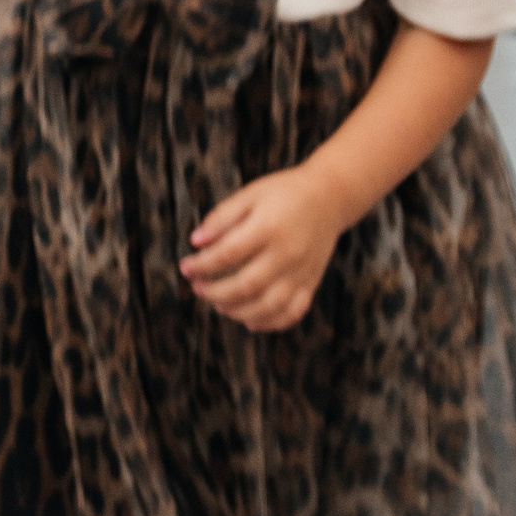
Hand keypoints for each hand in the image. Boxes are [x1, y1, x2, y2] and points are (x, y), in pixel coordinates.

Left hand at [181, 166, 346, 333]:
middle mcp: (287, 253)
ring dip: (238, 311)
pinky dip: (271, 323)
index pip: (228, 254)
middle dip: (215, 292)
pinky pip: (292, 312)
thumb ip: (222, 217)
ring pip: (268, 305)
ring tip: (219, 304)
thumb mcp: (250, 194)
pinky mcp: (311, 283)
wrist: (329, 197)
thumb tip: (195, 241)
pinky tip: (250, 322)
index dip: (202, 265)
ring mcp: (301, 272)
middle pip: (246, 285)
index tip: (185, 267)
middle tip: (198, 288)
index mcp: (269, 227)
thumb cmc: (283, 193)